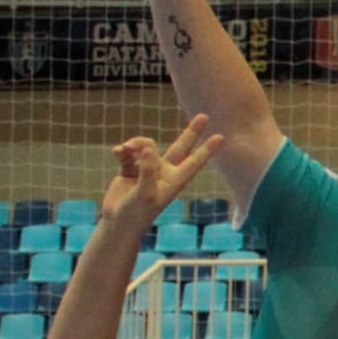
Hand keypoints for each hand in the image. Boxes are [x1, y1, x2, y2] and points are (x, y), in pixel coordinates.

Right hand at [100, 115, 220, 227]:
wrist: (118, 222)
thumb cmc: (136, 213)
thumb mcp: (145, 194)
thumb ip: (148, 170)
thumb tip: (148, 149)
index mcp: (174, 181)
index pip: (194, 162)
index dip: (207, 150)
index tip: (221, 137)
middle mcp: (163, 172)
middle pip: (181, 147)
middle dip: (191, 132)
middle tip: (204, 116)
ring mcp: (147, 170)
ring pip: (147, 146)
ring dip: (136, 143)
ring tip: (125, 149)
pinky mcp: (130, 170)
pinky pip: (129, 153)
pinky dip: (123, 151)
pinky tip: (117, 152)